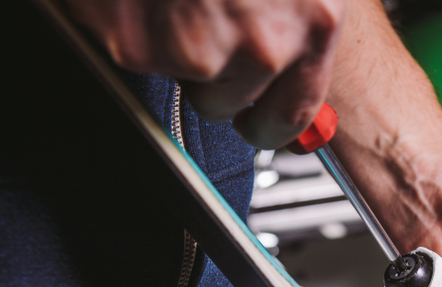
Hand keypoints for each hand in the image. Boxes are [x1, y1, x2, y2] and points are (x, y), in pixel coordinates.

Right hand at [66, 0, 345, 147]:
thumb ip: (304, 12)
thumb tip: (294, 59)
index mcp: (313, 20)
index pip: (295, 114)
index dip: (270, 119)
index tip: (259, 120)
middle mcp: (261, 44)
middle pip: (231, 105)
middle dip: (214, 73)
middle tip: (200, 18)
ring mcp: (196, 49)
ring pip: (179, 79)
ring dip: (170, 41)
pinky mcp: (135, 44)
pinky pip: (132, 52)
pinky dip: (128, 22)